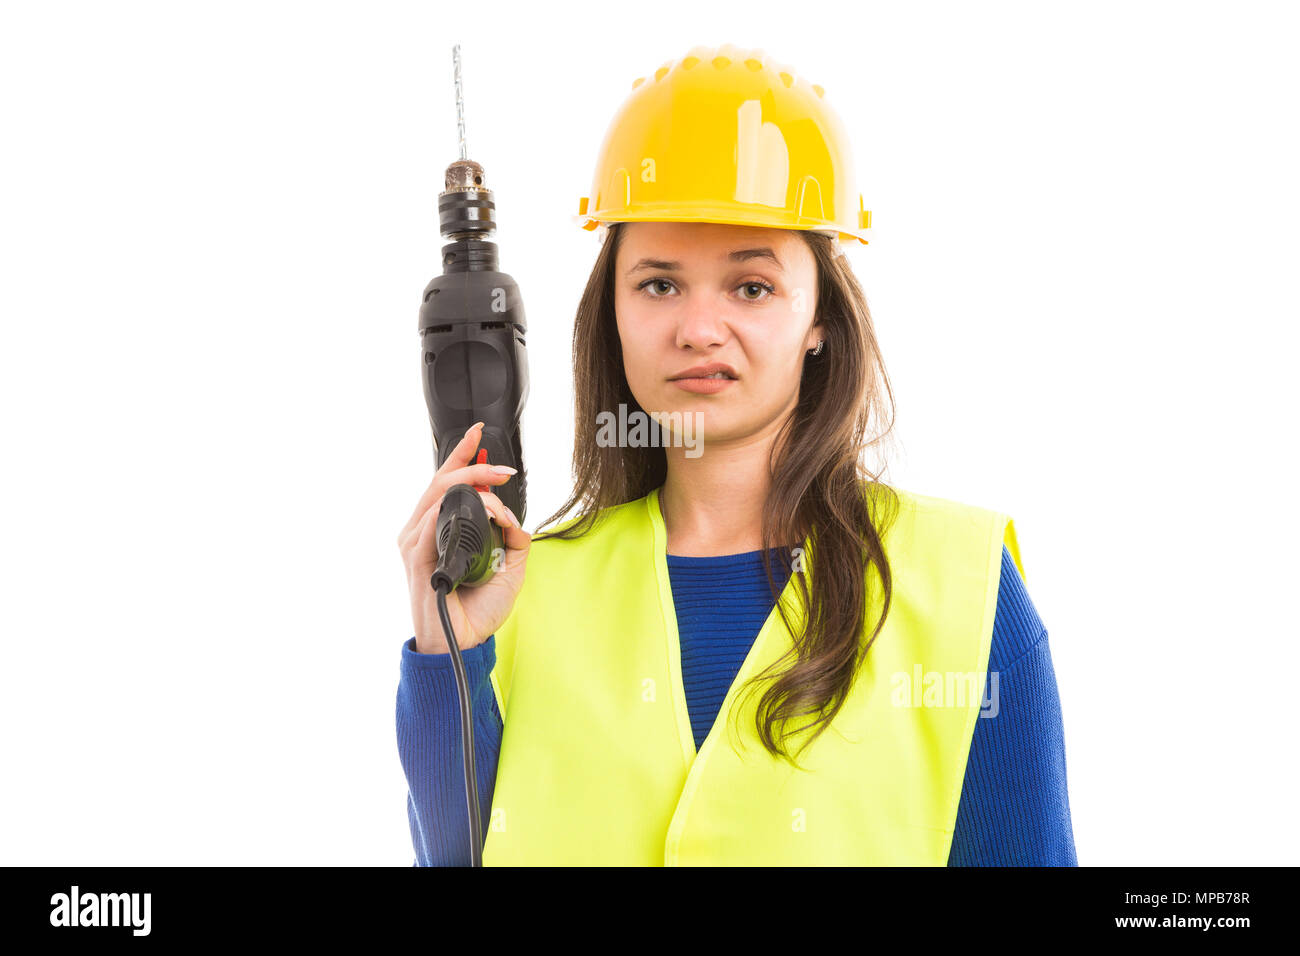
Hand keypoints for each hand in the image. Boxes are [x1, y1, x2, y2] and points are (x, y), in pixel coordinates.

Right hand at [397, 422, 530, 653]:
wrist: (463, 644)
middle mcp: (421, 530)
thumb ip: (513, 539)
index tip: (478, 433)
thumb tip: (516, 517)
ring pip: (439, 495)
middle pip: (442, 480)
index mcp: (438, 528)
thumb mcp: (509, 568)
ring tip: (498, 492)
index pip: (446, 481)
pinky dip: (458, 511)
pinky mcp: (417, 558)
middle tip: (502, 469)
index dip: (461, 454)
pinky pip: (431, 522)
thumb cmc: (477, 608)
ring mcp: (415, 542)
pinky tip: (480, 511)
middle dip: (474, 466)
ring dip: (473, 487)